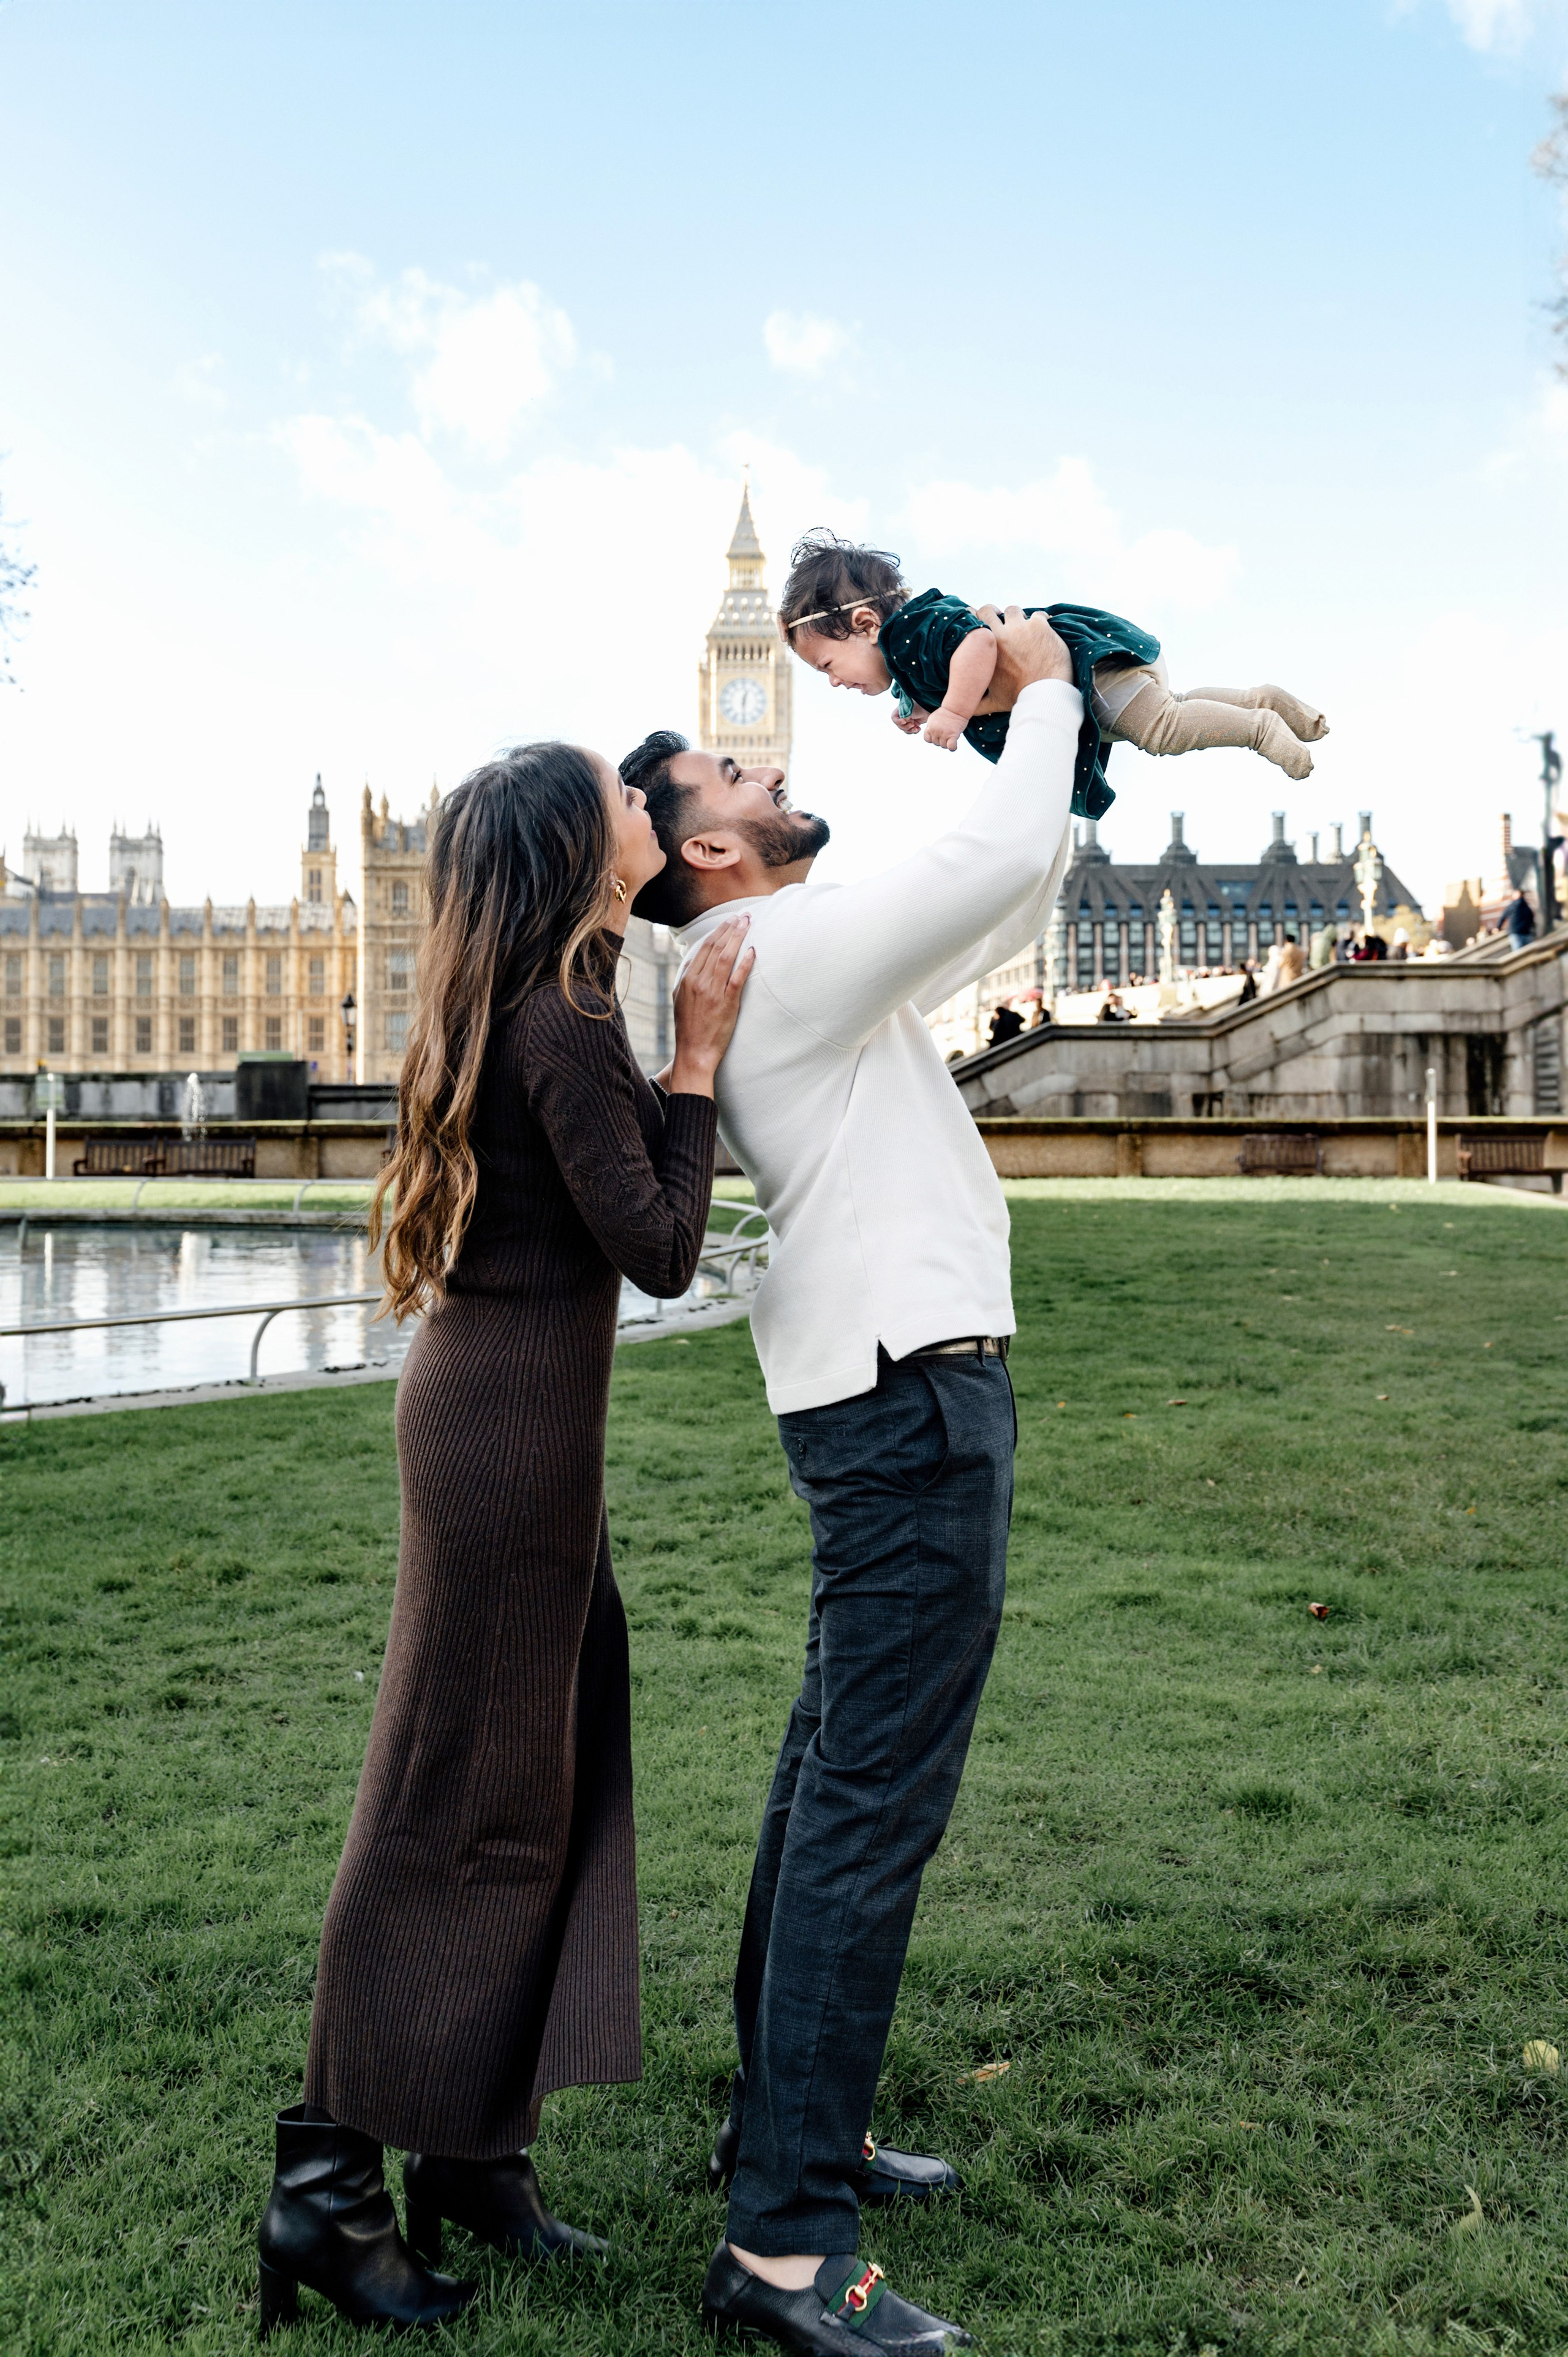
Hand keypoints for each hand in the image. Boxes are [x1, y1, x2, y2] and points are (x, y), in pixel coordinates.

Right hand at [669, 916, 753, 1096]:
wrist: (694, 1052)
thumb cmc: (689, 1028)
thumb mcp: (679, 999)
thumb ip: (686, 978)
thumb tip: (693, 960)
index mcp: (687, 979)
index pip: (704, 947)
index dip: (718, 931)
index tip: (728, 921)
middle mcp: (699, 982)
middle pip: (716, 947)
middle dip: (730, 928)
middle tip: (742, 916)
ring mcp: (713, 991)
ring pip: (726, 957)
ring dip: (738, 937)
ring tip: (748, 924)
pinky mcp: (727, 1003)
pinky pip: (737, 977)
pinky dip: (745, 962)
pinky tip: (753, 951)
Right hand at [891, 706, 928, 735]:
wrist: (928, 707)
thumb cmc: (918, 706)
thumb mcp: (909, 710)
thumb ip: (903, 716)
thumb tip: (903, 722)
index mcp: (900, 710)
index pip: (894, 717)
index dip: (898, 721)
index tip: (904, 721)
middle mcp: (903, 716)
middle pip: (900, 726)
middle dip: (906, 727)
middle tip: (912, 724)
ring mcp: (908, 720)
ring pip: (905, 729)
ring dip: (910, 730)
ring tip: (916, 727)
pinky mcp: (914, 724)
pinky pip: (911, 731)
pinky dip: (915, 730)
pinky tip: (919, 728)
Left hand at [922, 706, 965, 750]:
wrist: (956, 707)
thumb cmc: (946, 712)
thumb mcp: (933, 718)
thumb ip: (930, 727)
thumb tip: (930, 733)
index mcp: (929, 727)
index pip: (927, 739)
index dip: (933, 738)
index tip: (938, 734)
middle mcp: (935, 731)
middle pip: (936, 743)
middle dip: (942, 740)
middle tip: (948, 732)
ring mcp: (943, 734)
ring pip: (943, 746)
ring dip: (948, 743)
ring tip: (952, 734)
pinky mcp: (952, 735)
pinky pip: (951, 747)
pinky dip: (953, 747)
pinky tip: (954, 744)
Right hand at [972, 605, 1071, 712]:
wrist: (1045, 694)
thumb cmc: (1019, 698)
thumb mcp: (993, 702)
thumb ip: (976, 703)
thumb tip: (965, 708)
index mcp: (986, 650)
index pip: (971, 623)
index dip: (973, 619)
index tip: (979, 621)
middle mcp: (1000, 635)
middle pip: (988, 610)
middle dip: (993, 613)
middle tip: (1000, 619)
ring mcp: (1020, 628)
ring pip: (1012, 610)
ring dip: (1017, 617)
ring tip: (1023, 627)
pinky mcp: (1039, 626)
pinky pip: (1038, 615)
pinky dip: (1041, 621)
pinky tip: (1043, 629)